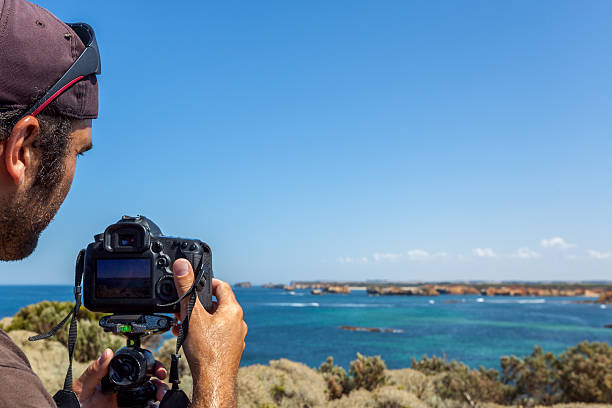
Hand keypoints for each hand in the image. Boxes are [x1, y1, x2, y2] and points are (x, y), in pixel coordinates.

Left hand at [73, 348, 168, 407]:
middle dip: (159, 380)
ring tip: (161, 396)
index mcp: (112, 379)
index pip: (135, 368)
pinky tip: (156, 406)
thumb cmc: (73, 405)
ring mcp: (126, 403)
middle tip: (162, 380)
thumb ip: (94, 371)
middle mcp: (122, 390)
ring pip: (150, 395)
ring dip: (159, 393)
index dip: (149, 366)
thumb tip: (107, 352)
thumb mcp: (81, 388)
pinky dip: (154, 407)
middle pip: (148, 381)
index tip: (157, 369)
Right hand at [172, 259, 247, 407]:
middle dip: (198, 305)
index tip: (196, 283)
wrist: (213, 381)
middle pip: (217, 304)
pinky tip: (191, 339)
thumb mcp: (192, 315)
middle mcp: (238, 321)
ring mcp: (236, 336)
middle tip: (184, 308)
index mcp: (232, 309)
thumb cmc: (206, 351)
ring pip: (216, 321)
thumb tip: (183, 265)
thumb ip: (186, 288)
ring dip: (199, 320)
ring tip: (183, 325)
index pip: (222, 285)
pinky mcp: (231, 349)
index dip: (207, 282)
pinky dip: (205, 332)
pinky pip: (217, 334)